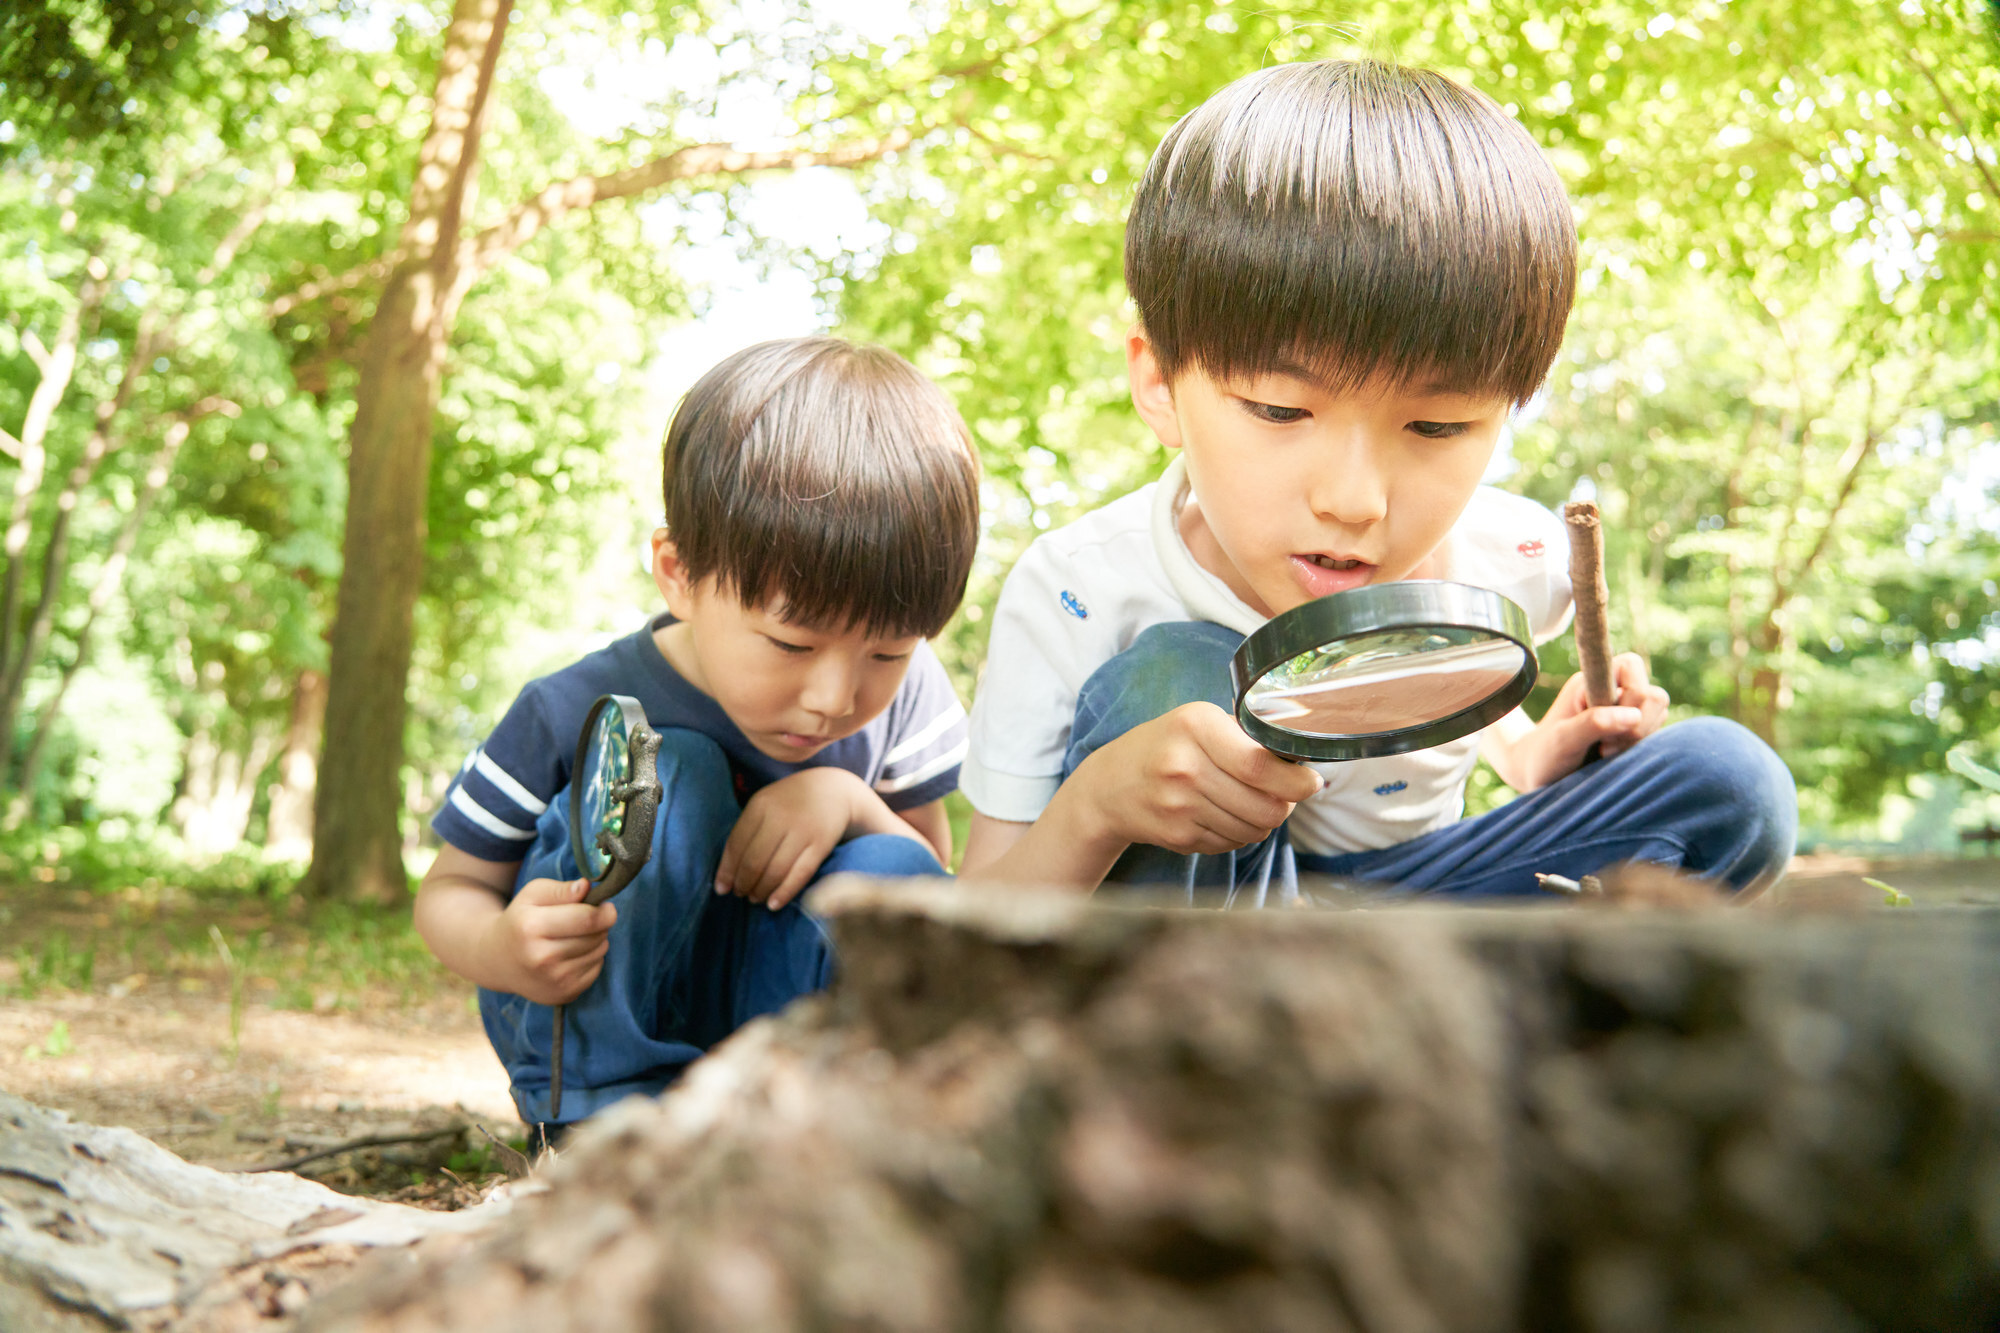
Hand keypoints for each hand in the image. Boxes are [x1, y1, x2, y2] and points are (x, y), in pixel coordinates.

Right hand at [483, 875, 616, 1005]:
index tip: (607, 906)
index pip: (587, 919)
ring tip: (575, 936)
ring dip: (596, 941)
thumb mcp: (533, 894)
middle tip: (587, 919)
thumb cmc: (520, 920)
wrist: (498, 960)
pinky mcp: (564, 994)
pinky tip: (572, 954)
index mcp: (532, 927)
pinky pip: (596, 969)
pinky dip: (591, 959)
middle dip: (600, 924)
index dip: (605, 911)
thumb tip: (586, 887)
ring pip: (600, 952)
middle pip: (597, 936)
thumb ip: (561, 889)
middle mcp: (541, 958)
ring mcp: (553, 980)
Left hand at [716, 767, 865, 910]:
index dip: (726, 871)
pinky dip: (784, 893)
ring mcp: (802, 830)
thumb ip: (746, 832)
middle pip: (754, 860)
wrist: (833, 790)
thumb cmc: (790, 803)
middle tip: (741, 894)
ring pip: (776, 870)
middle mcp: (780, 817)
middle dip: (744, 883)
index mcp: (760, 805)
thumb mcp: (766, 805)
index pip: (736, 844)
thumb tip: (725, 876)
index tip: (722, 889)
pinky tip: (774, 904)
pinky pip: (800, 874)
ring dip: (761, 891)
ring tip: (756, 898)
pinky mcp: (821, 844)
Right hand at [1072, 702, 1322, 854]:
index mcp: (1194, 726)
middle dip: (1286, 805)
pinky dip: (1237, 833)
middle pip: (1264, 805)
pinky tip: (1221, 815)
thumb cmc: (1166, 746)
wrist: (1110, 786)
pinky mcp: (1178, 837)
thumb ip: (1244, 738)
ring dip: (1263, 821)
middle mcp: (1184, 766)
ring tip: (1250, 803)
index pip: (1259, 765)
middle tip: (1285, 795)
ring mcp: (1178, 806)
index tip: (1311, 783)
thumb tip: (1300, 764)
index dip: (1296, 782)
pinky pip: (1231, 843)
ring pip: (1253, 829)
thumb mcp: (1197, 722)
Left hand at [1509, 652, 1669, 789]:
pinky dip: (1640, 749)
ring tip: (1606, 753)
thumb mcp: (1561, 740)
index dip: (1630, 697)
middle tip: (1606, 747)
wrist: (1537, 773)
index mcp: (1594, 679)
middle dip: (1637, 726)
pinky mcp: (1633, 731)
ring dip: (1638, 740)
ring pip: (1659, 716)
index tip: (1604, 727)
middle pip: (1655, 696)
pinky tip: (1614, 758)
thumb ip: (1593, 723)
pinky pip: (1656, 735)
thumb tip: (1633, 716)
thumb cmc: (1544, 754)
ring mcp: (1626, 711)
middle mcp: (1614, 690)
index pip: (1632, 666)